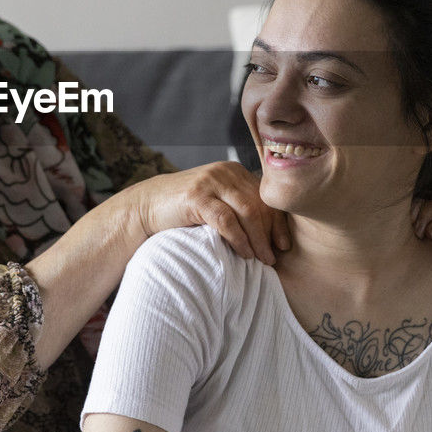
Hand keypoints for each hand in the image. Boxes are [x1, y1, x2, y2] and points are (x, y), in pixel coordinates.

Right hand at [124, 162, 289, 265]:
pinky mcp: (196, 196)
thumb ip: (239, 207)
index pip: (266, 196)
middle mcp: (225, 172)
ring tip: (263, 259)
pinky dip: (239, 239)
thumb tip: (272, 233)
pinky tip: (244, 253)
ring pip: (248, 211)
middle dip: (271, 234)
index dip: (279, 222)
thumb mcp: (216, 202)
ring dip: (258, 239)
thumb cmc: (184, 211)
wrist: (146, 206)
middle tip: (274, 258)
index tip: (285, 245)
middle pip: (260, 204)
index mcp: (235, 172)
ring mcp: (210, 182)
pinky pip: (226, 219)